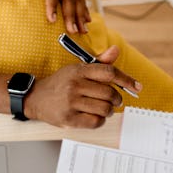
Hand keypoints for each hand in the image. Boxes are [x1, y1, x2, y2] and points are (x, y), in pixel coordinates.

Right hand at [24, 46, 140, 127]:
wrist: (35, 98)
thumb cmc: (60, 83)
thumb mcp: (77, 69)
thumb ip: (99, 62)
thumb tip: (116, 50)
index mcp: (78, 70)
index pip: (109, 72)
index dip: (126, 79)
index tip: (137, 87)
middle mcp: (74, 85)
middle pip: (109, 93)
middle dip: (117, 99)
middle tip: (114, 101)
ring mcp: (71, 102)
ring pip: (105, 109)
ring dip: (109, 111)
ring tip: (104, 109)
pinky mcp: (69, 118)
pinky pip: (95, 122)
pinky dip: (100, 120)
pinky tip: (95, 116)